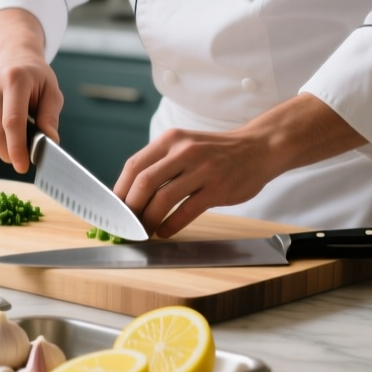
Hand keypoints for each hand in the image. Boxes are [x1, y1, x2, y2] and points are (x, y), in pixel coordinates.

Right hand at [0, 9, 63, 172]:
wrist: (11, 56)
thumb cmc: (35, 77)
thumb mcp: (51, 91)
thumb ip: (50, 117)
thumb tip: (49, 142)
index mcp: (15, 79)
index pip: (12, 121)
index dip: (17, 147)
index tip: (23, 166)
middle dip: (9, 153)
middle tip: (23, 158)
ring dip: (2, 147)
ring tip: (16, 136)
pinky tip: (4, 128)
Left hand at [113, 94, 366, 237]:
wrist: (258, 148)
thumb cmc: (217, 152)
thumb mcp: (185, 146)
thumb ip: (160, 163)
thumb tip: (129, 192)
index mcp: (170, 140)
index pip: (133, 166)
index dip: (119, 190)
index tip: (113, 209)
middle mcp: (183, 152)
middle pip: (143, 183)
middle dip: (130, 209)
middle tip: (126, 224)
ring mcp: (202, 170)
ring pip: (163, 198)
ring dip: (148, 220)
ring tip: (144, 231)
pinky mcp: (217, 189)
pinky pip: (187, 211)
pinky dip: (171, 225)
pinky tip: (165, 231)